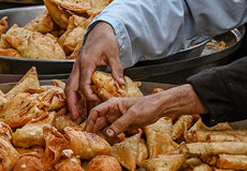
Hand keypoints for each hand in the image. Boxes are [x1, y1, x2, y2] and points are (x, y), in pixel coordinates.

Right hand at [65, 22, 123, 117]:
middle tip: (76, 115)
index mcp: (86, 63)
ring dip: (70, 99)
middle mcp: (78, 66)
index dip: (89, 95)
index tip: (96, 100)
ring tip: (76, 111)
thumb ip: (116, 69)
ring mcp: (76, 67)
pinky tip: (79, 100)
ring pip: (68, 85)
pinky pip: (72, 82)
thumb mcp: (113, 54)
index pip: (83, 84)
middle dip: (71, 102)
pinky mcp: (78, 67)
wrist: (100, 30)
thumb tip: (120, 83)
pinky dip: (73, 92)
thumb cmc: (106, 40)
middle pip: (70, 87)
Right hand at [84, 84, 204, 140]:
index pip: (96, 111)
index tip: (87, 131)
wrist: (159, 108)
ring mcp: (118, 118)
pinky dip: (112, 136)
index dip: (90, 121)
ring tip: (101, 143)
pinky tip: (112, 141)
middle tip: (91, 140)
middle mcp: (113, 111)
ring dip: (103, 135)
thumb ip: (119, 124)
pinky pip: (114, 131)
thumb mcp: (132, 115)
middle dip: (95, 130)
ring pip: (106, 127)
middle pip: (99, 121)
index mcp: (113, 104)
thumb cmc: (147, 105)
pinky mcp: (124, 124)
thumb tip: (107, 133)